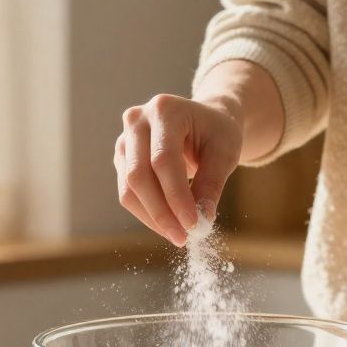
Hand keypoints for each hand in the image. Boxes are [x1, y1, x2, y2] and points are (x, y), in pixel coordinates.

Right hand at [114, 93, 243, 245]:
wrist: (204, 121)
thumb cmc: (217, 133)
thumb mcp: (225, 152)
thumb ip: (212, 183)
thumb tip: (202, 219)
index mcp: (165, 109)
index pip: (163, 160)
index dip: (176, 196)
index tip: (193, 225)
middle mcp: (137, 121)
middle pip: (139, 175)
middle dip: (161, 212)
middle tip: (182, 237)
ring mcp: (124, 140)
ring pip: (129, 189)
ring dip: (152, 218)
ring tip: (178, 235)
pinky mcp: (122, 159)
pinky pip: (128, 194)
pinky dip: (148, 214)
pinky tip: (169, 225)